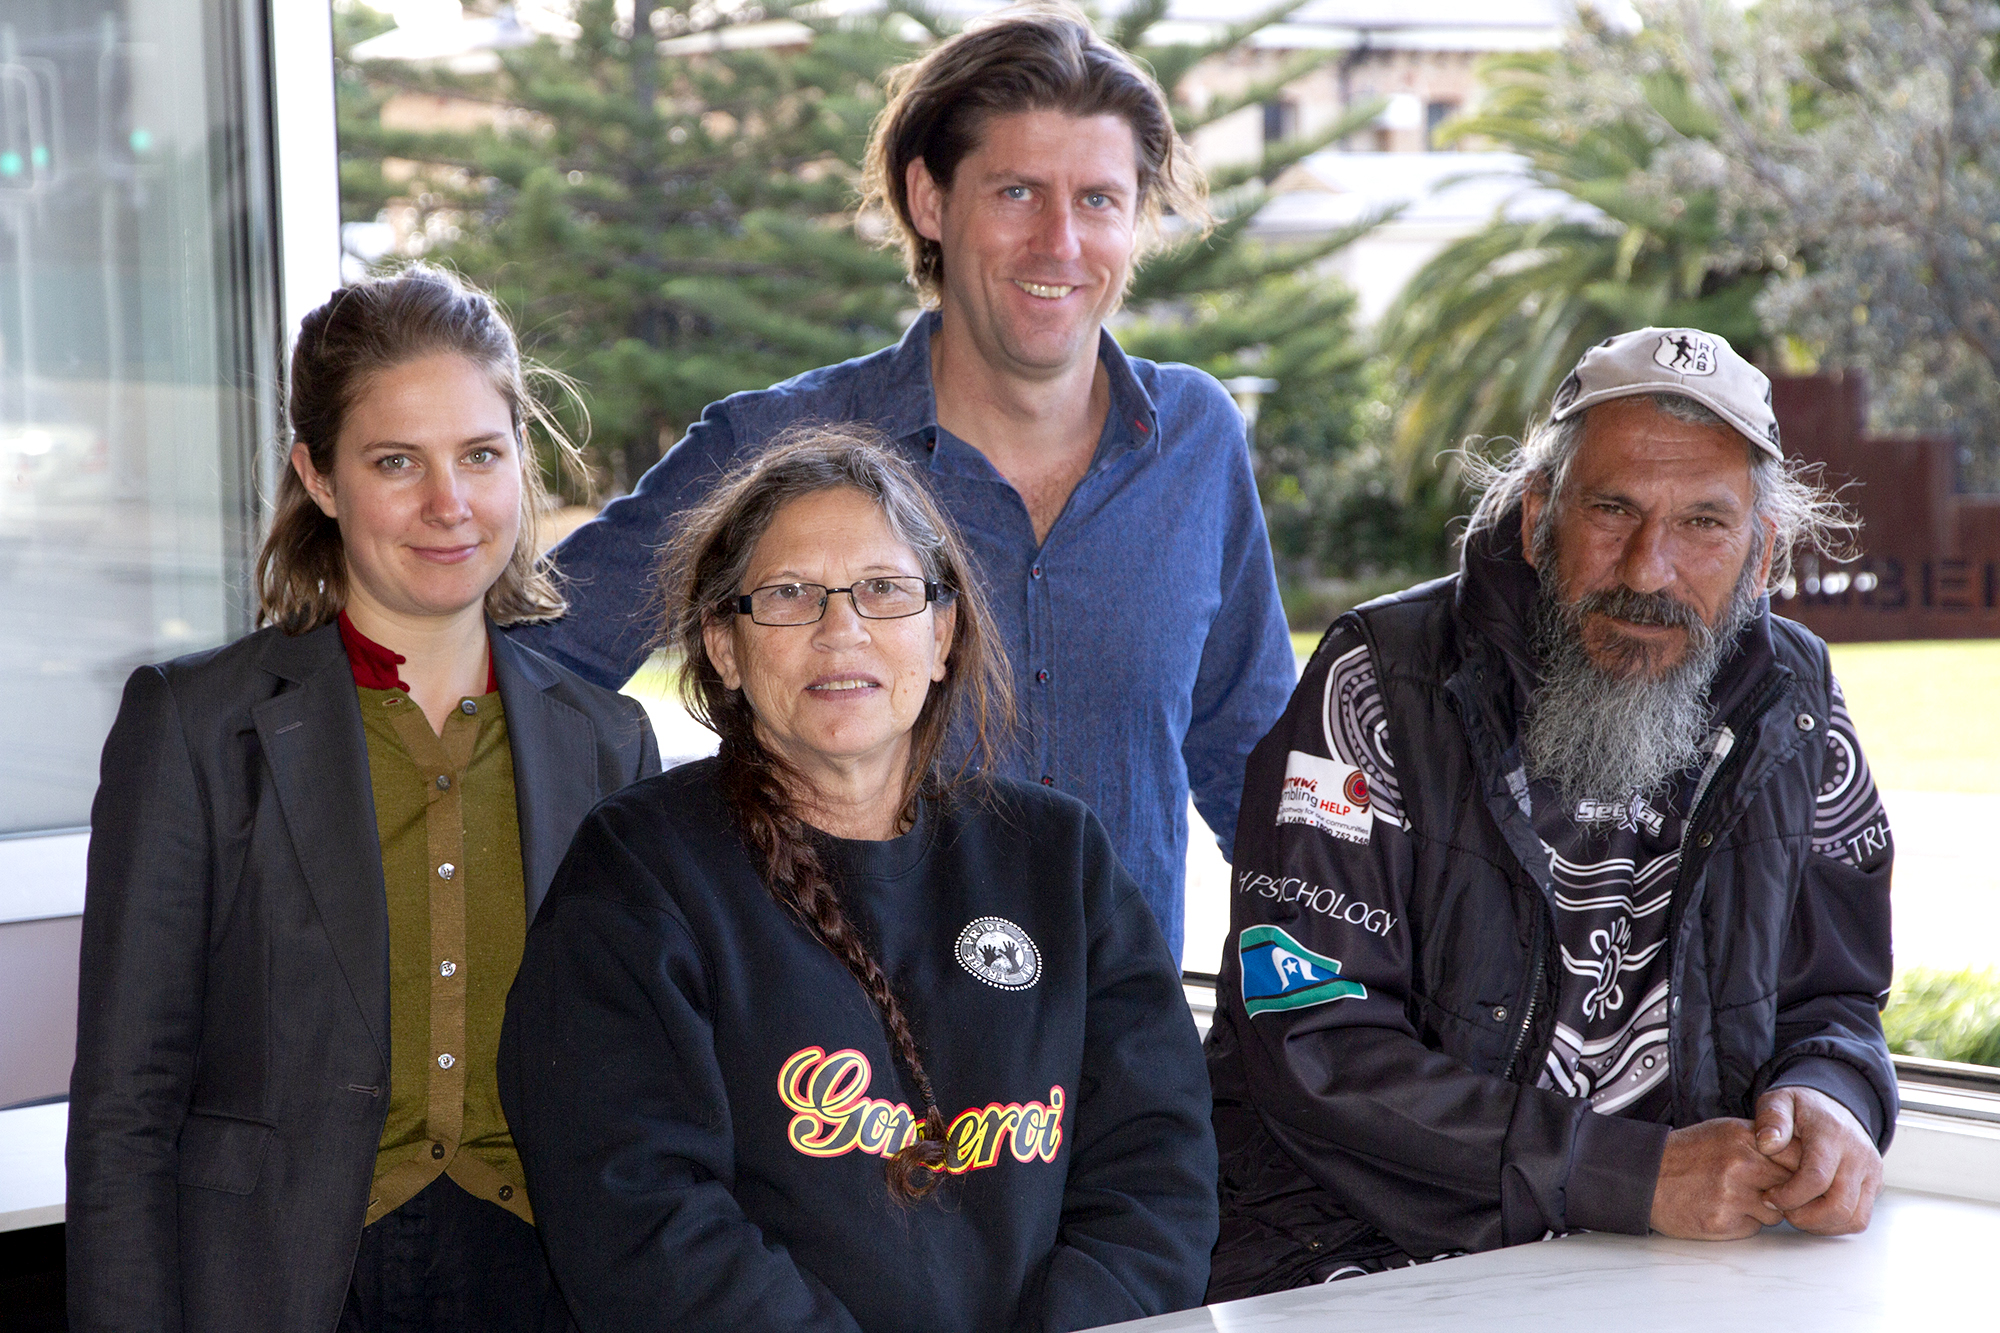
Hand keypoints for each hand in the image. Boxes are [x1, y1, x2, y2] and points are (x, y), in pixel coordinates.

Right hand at [1649, 1117, 1798, 1238]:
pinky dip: (1742, 1222)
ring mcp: (1732, 1195)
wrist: (1644, 1177)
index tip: (1790, 1173)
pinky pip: (1754, 1228)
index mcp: (1744, 1138)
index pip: (1798, 1157)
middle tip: (1761, 1189)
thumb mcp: (1724, 1132)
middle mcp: (1741, 1164)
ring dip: (1762, 1209)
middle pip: (1792, 1186)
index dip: (1798, 1169)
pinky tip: (1721, 1209)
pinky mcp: (1723, 1222)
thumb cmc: (1685, 1154)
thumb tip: (1801, 1156)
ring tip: (1732, 1197)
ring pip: (1776, 1211)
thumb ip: (1761, 1142)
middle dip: (1782, 1191)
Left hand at [1753, 1086, 1882, 1234]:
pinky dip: (1835, 1225)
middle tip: (1781, 1209)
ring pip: (1853, 1218)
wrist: (1834, 1105)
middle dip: (1804, 1216)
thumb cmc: (1801, 1108)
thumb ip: (1771, 1118)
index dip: (1790, 1196)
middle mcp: (1858, 1155)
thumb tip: (1767, 1144)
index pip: (1816, 1178)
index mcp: (1832, 1134)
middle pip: (1838, 1205)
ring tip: (1795, 1212)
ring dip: (1820, 1225)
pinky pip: (1860, 1219)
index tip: (1769, 1196)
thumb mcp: (1779, 1101)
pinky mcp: (1875, 1185)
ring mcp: (1870, 1172)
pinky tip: (1812, 1214)